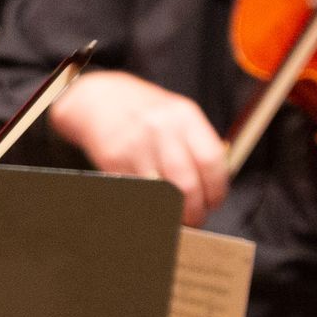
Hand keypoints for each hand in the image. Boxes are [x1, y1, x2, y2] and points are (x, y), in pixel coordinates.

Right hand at [50, 71, 228, 223]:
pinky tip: (153, 204)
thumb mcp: (177, 115)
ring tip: (175, 215)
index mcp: (184, 116)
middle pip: (187, 184)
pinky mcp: (114, 162)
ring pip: (162, 194)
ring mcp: (136, 147)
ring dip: (172, 213)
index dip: (216, 189)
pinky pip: (138, 194)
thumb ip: (196, 144)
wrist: (99, 98)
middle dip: (194, 210)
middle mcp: (162, 130)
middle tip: (195, 218)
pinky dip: (149, 205)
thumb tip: (212, 184)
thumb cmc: (143, 111)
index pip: (211, 160)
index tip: (214, 202)